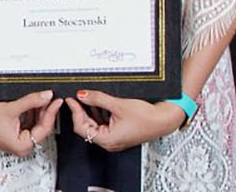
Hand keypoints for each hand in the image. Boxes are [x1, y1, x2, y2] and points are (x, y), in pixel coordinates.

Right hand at [0, 90, 61, 156]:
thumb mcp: (11, 108)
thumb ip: (31, 101)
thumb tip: (46, 96)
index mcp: (22, 146)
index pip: (44, 128)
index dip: (51, 113)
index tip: (56, 101)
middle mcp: (21, 146)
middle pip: (40, 126)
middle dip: (45, 111)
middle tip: (50, 98)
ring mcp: (18, 139)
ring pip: (34, 124)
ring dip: (38, 111)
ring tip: (41, 98)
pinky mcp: (14, 133)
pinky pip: (27, 123)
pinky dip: (30, 113)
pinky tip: (32, 103)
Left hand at [64, 90, 183, 151]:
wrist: (164, 119)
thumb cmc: (146, 117)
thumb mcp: (118, 105)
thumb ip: (97, 99)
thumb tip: (82, 95)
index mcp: (107, 140)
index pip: (81, 127)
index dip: (75, 112)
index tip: (71, 100)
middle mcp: (109, 142)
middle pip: (87, 127)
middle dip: (81, 111)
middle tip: (77, 97)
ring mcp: (114, 138)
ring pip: (95, 124)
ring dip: (90, 111)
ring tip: (88, 98)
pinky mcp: (119, 133)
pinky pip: (103, 123)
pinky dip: (99, 113)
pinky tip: (99, 103)